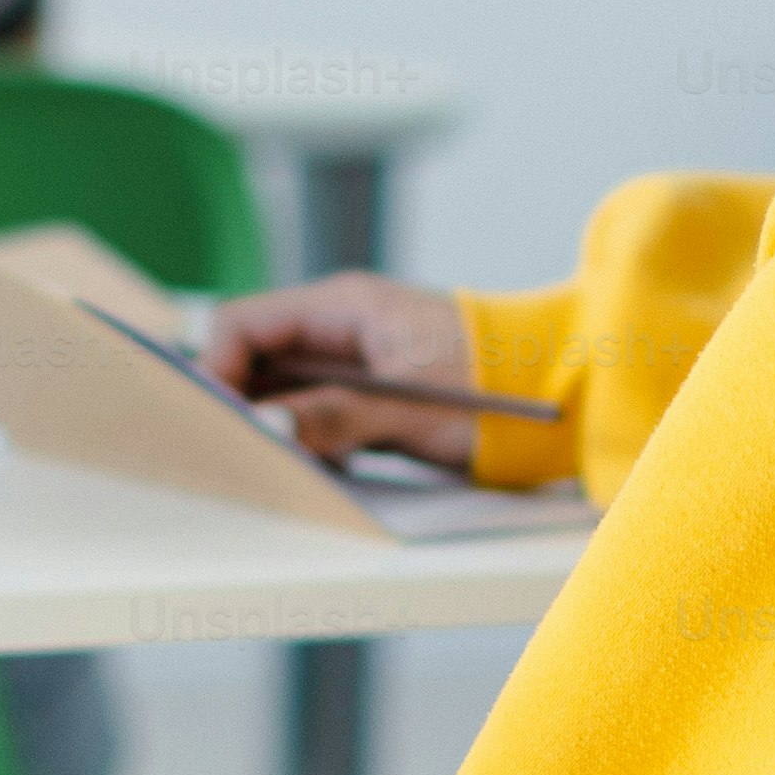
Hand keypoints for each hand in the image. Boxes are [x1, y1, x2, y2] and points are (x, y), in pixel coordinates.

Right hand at [203, 271, 481, 470]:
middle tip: (226, 454)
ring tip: (266, 466)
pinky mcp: (371, 396)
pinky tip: (309, 469)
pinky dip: (305, 441)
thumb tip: (264, 429)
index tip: (211, 421)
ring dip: (272, 427)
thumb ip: (333, 417)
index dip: (216, 369)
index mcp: (343, 305)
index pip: (244, 325)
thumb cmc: (494, 385)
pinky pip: (315, 414)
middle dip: (238, 404)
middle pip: (256, 359)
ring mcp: (354, 362)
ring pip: (283, 391)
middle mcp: (340, 328)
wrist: (563, 389)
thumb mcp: (407, 406)